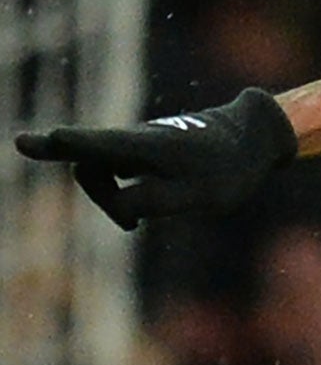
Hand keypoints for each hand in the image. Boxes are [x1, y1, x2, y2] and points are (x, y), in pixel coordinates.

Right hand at [15, 87, 296, 229]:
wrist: (251, 139)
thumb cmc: (227, 170)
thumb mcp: (199, 196)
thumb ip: (155, 202)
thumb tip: (119, 207)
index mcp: (146, 146)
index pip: (96, 145)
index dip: (62, 146)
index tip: (25, 143)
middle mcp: (133, 141)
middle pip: (89, 167)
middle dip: (96, 195)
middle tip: (123, 221)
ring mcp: (134, 146)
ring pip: (100, 174)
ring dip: (111, 202)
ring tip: (135, 225)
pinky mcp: (138, 155)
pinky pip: (112, 175)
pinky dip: (119, 197)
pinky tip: (134, 217)